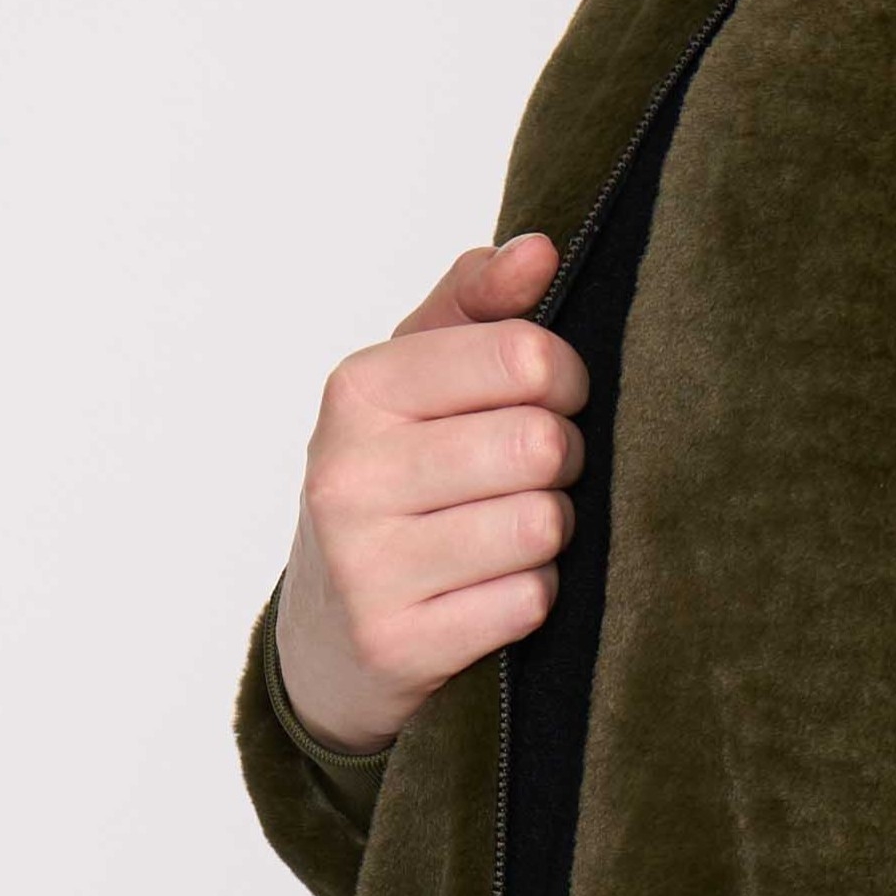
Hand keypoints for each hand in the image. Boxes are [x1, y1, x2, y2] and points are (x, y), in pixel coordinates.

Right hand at [271, 234, 587, 752]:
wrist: (328, 634)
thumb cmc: (396, 481)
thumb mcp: (417, 380)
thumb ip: (479, 303)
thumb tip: (540, 250)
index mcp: (360, 390)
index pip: (526, 356)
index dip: (567, 378)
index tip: (553, 397)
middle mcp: (348, 473)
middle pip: (543, 444)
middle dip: (563, 461)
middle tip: (533, 476)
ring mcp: (365, 567)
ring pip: (543, 525)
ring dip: (551, 533)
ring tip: (511, 532)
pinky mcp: (396, 645)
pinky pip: (530, 602)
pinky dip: (532, 599)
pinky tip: (492, 593)